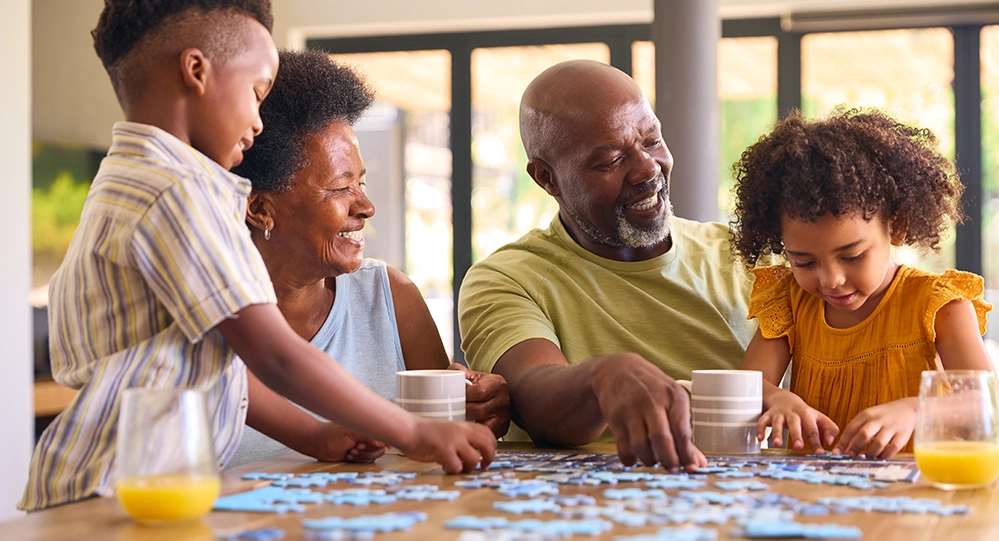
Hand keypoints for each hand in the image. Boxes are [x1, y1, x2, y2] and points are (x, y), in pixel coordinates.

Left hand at [306, 421, 386, 462]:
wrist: (318, 445)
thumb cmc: (332, 434)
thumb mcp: (351, 432)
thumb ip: (368, 435)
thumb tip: (383, 442)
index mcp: (367, 426)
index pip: (383, 435)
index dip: (381, 441)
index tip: (377, 444)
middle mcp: (367, 436)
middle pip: (380, 449)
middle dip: (367, 450)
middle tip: (356, 446)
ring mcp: (364, 447)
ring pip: (373, 457)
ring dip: (361, 456)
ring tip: (351, 450)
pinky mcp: (359, 457)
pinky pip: (367, 462)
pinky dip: (357, 460)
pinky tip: (348, 455)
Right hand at [398, 417, 496, 472]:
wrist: (409, 430)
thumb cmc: (427, 433)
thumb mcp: (450, 430)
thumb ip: (463, 438)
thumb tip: (478, 453)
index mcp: (464, 426)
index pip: (488, 433)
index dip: (492, 446)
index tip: (488, 456)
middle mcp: (461, 432)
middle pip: (487, 445)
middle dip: (489, 458)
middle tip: (483, 466)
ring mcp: (453, 441)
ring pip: (473, 459)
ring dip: (468, 467)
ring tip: (457, 466)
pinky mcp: (443, 450)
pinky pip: (457, 466)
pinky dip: (453, 470)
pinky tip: (445, 466)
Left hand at [448, 363, 511, 437]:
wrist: (493, 395)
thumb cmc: (479, 385)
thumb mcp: (470, 374)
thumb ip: (459, 370)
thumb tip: (454, 375)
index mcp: (497, 383)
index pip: (480, 391)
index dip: (465, 396)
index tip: (452, 398)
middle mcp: (504, 400)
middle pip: (479, 410)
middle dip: (462, 411)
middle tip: (449, 412)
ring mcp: (504, 416)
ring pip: (482, 424)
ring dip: (467, 423)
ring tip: (455, 420)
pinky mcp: (502, 428)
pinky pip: (486, 433)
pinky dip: (475, 432)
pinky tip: (465, 429)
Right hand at [590, 353, 706, 471]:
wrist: (617, 370)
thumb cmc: (652, 390)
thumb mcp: (672, 401)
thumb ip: (684, 432)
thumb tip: (698, 464)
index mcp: (673, 396)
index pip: (682, 432)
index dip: (687, 454)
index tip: (691, 469)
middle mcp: (652, 401)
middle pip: (662, 439)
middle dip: (669, 461)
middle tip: (672, 470)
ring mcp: (631, 409)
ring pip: (641, 446)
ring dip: (649, 460)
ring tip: (653, 460)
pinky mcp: (614, 417)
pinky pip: (623, 447)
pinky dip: (630, 459)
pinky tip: (635, 457)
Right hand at [759, 389, 837, 452]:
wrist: (784, 398)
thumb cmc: (803, 413)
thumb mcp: (818, 417)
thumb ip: (829, 428)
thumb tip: (831, 441)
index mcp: (806, 415)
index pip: (812, 429)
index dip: (816, 441)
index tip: (820, 453)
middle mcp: (792, 414)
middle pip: (794, 424)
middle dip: (796, 435)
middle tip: (799, 446)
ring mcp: (779, 415)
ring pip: (777, 423)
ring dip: (777, 433)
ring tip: (777, 444)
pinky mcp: (768, 416)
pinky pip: (762, 422)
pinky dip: (760, 429)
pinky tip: (760, 438)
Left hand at [832, 398, 916, 458]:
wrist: (907, 408)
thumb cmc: (883, 416)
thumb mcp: (868, 419)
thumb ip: (857, 432)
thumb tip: (844, 450)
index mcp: (866, 415)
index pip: (850, 429)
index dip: (843, 442)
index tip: (836, 453)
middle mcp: (877, 420)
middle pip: (863, 435)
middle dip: (855, 448)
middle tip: (851, 457)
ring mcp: (890, 427)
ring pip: (878, 443)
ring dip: (870, 453)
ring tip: (867, 458)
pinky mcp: (902, 435)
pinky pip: (892, 448)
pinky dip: (885, 455)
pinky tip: (881, 458)